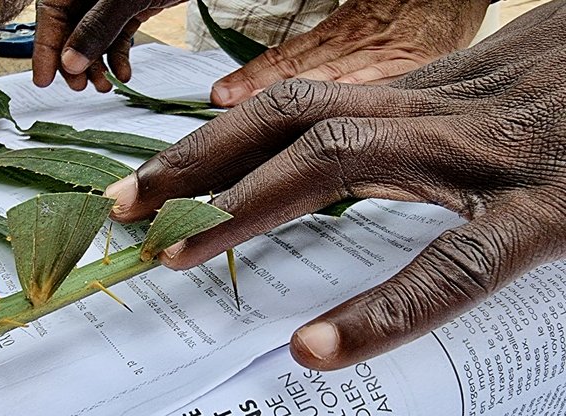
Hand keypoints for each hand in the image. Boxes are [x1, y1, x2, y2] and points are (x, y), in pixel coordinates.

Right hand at [33, 0, 184, 91]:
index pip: (51, 13)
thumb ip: (97, 27)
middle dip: (74, 61)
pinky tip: (124, 74)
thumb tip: (71, 63)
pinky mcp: (134, 4)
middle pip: (70, 27)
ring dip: (97, 64)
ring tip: (103, 86)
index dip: (46, 48)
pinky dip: (120, 56)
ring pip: (95, 35)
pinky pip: (118, 34)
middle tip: (80, 87)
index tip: (44, 80)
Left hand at [105, 1, 565, 369]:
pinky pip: (452, 266)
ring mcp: (488, 161)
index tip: (150, 179)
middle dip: (199, 163)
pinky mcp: (547, 216)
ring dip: (246, 208)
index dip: (213, 137)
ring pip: (342, 164)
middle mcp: (438, 120)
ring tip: (175, 255)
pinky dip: (383, 307)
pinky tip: (316, 348)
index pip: (294, 108)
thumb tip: (325, 151)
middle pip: (291, 125)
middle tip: (124, 209)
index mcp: (423, 100)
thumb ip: (406, 126)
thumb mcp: (478, 102)